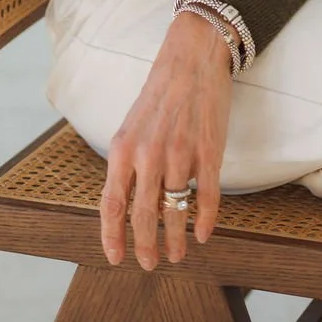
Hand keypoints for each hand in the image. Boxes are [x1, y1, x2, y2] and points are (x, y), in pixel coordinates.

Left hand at [100, 12, 234, 269]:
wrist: (191, 57)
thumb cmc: (160, 92)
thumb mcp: (132, 125)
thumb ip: (127, 162)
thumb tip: (123, 204)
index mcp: (123, 147)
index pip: (112, 203)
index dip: (112, 236)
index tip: (116, 258)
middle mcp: (148, 154)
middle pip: (144, 216)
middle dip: (146, 247)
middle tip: (150, 264)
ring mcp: (180, 154)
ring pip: (176, 211)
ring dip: (176, 240)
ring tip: (177, 254)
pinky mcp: (209, 151)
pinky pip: (207, 197)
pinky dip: (205, 221)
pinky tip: (204, 234)